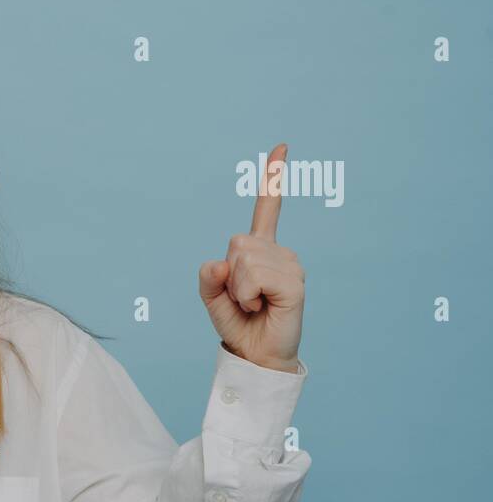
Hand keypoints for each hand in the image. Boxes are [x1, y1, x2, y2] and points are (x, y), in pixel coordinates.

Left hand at [198, 143, 304, 372]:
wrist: (255, 354)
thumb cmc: (237, 323)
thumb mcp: (211, 296)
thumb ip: (208, 276)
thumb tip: (221, 262)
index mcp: (260, 251)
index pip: (267, 210)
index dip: (272, 179)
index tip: (281, 147)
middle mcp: (279, 253)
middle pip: (237, 242)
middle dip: (229, 274)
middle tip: (243, 297)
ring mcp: (290, 266)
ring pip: (244, 260)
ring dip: (238, 289)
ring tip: (253, 303)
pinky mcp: (294, 283)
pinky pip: (254, 276)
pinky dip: (247, 295)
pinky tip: (262, 306)